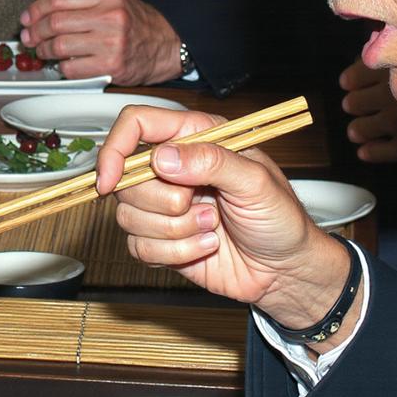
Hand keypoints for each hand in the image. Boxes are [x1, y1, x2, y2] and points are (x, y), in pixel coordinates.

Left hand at [20, 0, 181, 84]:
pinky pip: (73, 68)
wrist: (170, 45)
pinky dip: (62, 67)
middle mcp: (110, 17)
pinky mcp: (112, 67)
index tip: (26, 18)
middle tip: (29, 37)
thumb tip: (45, 6)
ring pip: (60, 46)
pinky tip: (63, 64)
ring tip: (43, 51)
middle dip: (34, 32)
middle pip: (56, 23)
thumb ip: (83, 0)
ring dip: (44, 51)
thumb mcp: (115, 0)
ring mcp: (112, 43)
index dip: (36, 9)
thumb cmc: (138, 23)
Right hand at [95, 106, 348, 333]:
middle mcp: (173, 168)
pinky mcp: (161, 240)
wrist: (286, 270)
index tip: (110, 180)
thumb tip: (162, 158)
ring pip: (129, 216)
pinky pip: (139, 247)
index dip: (115, 149)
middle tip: (206, 208)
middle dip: (165, 203)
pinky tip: (206, 247)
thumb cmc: (280, 219)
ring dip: (175, 231)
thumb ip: (211, 161)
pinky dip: (175, 252)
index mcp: (195, 139)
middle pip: (127, 178)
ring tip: (212, 228)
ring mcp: (164, 206)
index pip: (136, 125)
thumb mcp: (257, 182)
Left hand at [339, 59, 396, 163]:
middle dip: (353, 105)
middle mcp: (393, 96)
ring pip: (359, 128)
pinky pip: (375, 152)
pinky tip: (367, 151)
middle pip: (354, 102)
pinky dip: (368, 152)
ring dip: (357, 130)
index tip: (348, 82)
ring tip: (357, 131)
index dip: (350, 80)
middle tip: (353, 106)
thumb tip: (380, 43)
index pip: (356, 74)